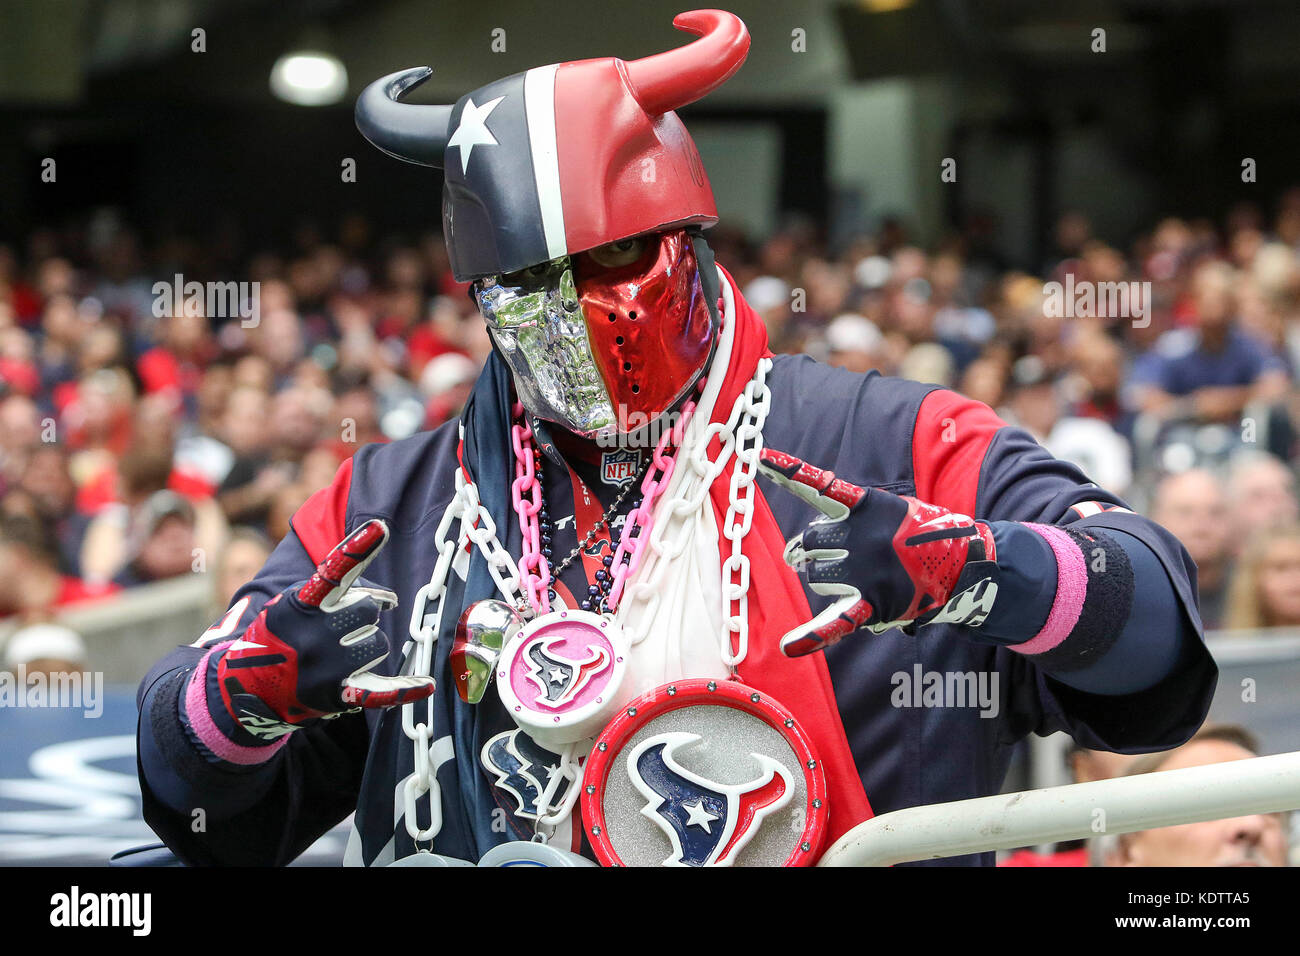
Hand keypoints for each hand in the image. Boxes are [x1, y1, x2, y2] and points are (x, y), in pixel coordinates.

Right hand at [214, 519, 434, 740]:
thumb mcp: (294, 603)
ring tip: (343, 653)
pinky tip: (427, 686)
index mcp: (301, 605)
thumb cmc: (283, 635)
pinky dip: (405, 689)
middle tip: (346, 623)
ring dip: (369, 644)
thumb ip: (338, 591)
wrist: (250, 688)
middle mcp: (313, 635)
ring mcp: (325, 667)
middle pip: (369, 609)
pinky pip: (381, 691)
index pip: (333, 572)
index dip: (358, 548)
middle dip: (364, 613)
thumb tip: (389, 599)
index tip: (380, 526)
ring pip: (378, 643)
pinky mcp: (337, 696)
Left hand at [758, 450, 998, 656]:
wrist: (964, 565)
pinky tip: (787, 648)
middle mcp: (862, 537)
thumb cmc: (918, 536)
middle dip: (810, 552)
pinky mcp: (875, 603)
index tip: (761, 457)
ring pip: (816, 578)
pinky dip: (812, 637)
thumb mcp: (890, 511)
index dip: (789, 472)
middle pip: (810, 544)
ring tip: (854, 579)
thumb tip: (804, 547)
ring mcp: (867, 571)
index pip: (820, 487)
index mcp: (865, 507)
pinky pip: (837, 622)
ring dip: (825, 580)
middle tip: (823, 558)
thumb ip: (849, 520)